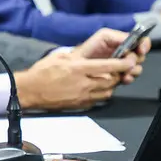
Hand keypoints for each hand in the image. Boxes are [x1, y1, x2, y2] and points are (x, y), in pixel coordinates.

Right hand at [15, 49, 136, 110]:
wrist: (30, 91)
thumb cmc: (42, 72)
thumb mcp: (60, 57)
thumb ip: (78, 56)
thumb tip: (90, 56)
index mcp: (78, 69)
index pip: (108, 66)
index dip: (123, 63)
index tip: (130, 60)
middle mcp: (83, 83)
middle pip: (112, 79)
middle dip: (120, 73)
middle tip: (121, 67)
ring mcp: (83, 96)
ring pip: (108, 91)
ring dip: (113, 83)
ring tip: (110, 76)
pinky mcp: (81, 105)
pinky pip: (99, 99)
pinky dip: (103, 92)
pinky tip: (98, 87)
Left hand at [75, 27, 148, 83]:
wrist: (77, 65)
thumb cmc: (89, 48)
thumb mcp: (104, 36)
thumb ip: (120, 37)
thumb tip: (133, 44)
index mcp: (124, 43)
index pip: (141, 42)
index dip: (144, 45)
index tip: (141, 49)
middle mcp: (126, 55)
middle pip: (141, 57)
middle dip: (137, 59)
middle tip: (129, 61)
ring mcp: (123, 67)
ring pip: (137, 68)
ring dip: (133, 70)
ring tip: (125, 71)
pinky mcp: (119, 78)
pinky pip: (130, 78)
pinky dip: (128, 78)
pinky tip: (123, 77)